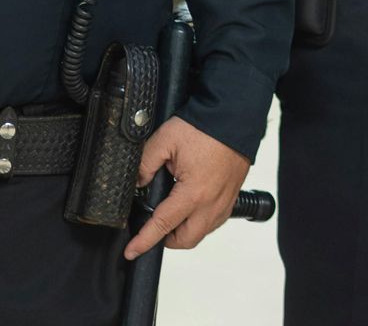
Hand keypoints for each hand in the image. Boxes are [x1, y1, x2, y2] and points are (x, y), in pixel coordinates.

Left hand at [123, 116, 251, 257]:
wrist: (235, 116)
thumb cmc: (205, 127)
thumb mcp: (165, 140)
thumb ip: (145, 164)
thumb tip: (136, 183)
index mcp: (193, 193)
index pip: (162, 225)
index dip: (144, 241)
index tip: (131, 252)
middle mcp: (212, 203)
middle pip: (186, 240)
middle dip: (166, 240)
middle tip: (152, 228)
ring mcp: (225, 201)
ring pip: (202, 232)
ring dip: (185, 232)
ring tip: (172, 216)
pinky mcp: (233, 195)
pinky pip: (215, 221)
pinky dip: (201, 221)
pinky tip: (192, 207)